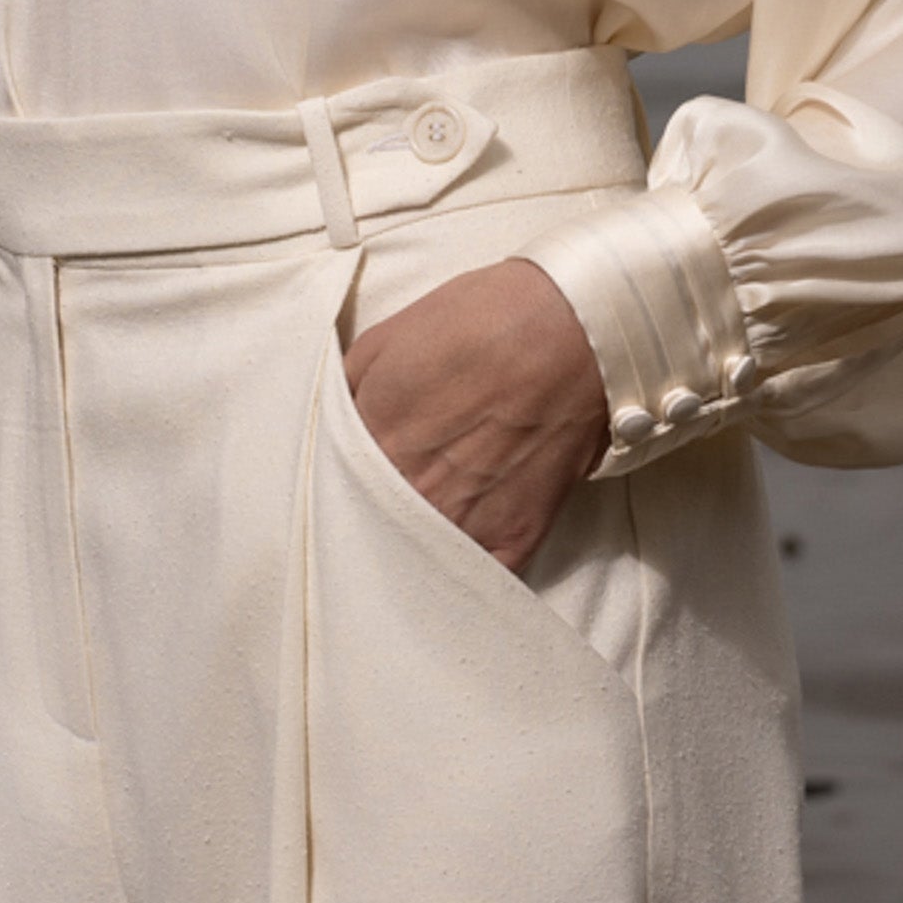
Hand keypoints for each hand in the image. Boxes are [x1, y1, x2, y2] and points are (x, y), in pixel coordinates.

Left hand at [341, 256, 609, 571]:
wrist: (573, 329)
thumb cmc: (480, 321)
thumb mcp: (385, 337)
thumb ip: (344, 390)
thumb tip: (329, 423)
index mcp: (371, 441)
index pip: (330, 488)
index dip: (336, 485)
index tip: (344, 483)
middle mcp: (409, 491)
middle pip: (370, 530)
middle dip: (369, 521)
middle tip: (381, 509)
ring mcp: (463, 521)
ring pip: (416, 563)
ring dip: (411, 552)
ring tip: (416, 538)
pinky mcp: (514, 538)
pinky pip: (476, 580)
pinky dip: (464, 576)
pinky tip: (458, 561)